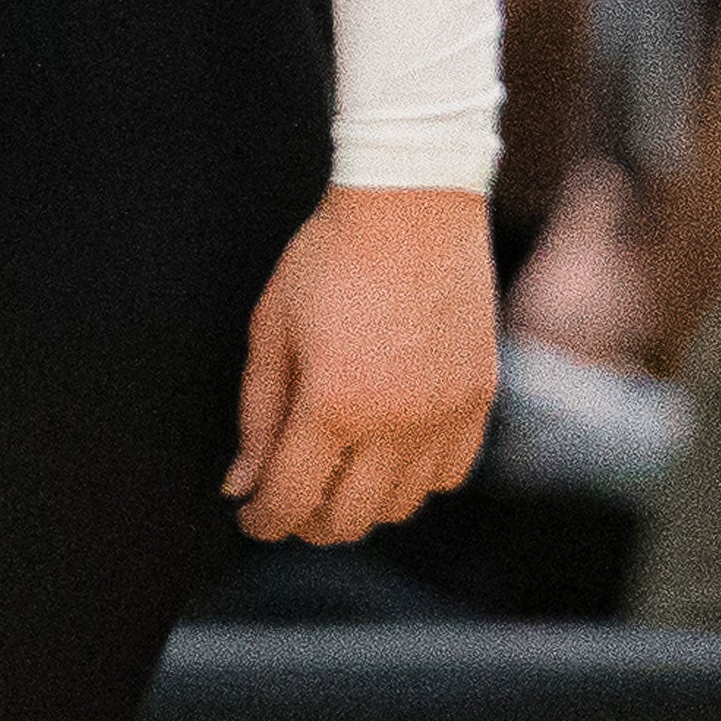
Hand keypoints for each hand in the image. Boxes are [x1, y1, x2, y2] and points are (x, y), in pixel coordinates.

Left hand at [225, 184, 496, 545]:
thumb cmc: (332, 256)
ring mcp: (445, 414)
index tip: (252, 513)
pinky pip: (447, 475)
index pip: (291, 500)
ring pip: (399, 508)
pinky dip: (413, 480)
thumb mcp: (272, 328)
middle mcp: (396, 421)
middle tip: (289, 493)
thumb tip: (241, 485)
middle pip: (346, 520)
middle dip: (307, 520)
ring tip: (338, 471)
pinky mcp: (478, 398)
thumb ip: (257, 415)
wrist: (412, 200)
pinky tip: (389, 451)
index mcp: (334, 404)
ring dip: (361, 503)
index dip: (263, 519)